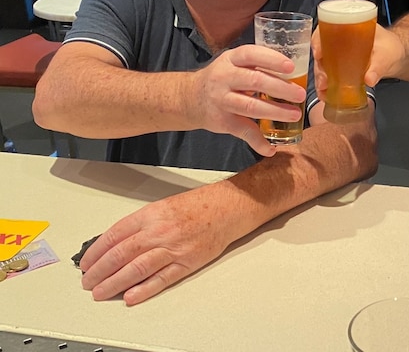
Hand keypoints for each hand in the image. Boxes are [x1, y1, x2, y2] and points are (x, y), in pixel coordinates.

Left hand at [79, 185, 236, 305]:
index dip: (96, 252)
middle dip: (99, 271)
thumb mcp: (162, 207)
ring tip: (100, 292)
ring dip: (115, 283)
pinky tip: (130, 296)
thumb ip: (140, 224)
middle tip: (87, 282)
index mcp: (150, 215)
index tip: (86, 263)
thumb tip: (116, 244)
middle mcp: (159, 231)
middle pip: (121, 254)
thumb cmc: (198, 206)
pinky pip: (162, 278)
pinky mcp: (187, 262)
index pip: (114, 235)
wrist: (228, 207)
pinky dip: (144, 289)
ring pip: (136, 268)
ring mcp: (174, 248)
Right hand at [187, 45, 306, 155]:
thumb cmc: (223, 77)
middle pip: (255, 81)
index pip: (251, 55)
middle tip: (300, 94)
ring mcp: (223, 100)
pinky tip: (271, 148)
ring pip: (251, 106)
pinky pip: (243, 132)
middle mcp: (224, 78)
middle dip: (280, 88)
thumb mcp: (235, 63)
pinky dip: (258, 142)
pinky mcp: (223, 121)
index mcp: (231, 60)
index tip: (290, 67)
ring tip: (295, 115)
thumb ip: (257, 65)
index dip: (271, 60)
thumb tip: (295, 72)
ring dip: (275, 112)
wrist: (191, 97)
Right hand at [311, 24, 403, 96]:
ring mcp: (340, 55)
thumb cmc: (391, 48)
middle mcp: (340, 41)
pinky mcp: (342, 69)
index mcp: (349, 28)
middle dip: (319, 66)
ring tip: (324, 90)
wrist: (397, 57)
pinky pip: (329, 75)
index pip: (325, 29)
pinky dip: (326, 86)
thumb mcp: (386, 55)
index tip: (318, 53)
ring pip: (323, 65)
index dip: (317, 40)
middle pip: (321, 50)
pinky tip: (326, 95)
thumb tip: (369, 79)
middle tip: (324, 79)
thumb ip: (378, 66)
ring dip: (321, 77)